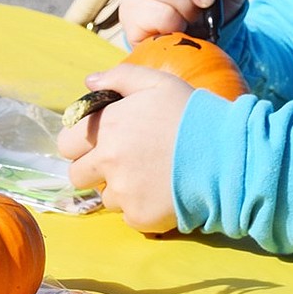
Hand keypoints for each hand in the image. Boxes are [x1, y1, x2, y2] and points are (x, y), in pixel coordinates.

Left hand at [57, 63, 192, 232]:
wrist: (226, 154)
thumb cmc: (192, 113)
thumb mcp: (158, 82)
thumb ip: (120, 77)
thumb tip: (88, 81)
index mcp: (108, 126)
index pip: (67, 142)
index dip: (80, 142)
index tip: (98, 142)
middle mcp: (108, 160)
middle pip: (77, 174)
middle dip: (93, 168)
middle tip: (121, 161)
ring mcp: (122, 192)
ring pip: (104, 196)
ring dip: (119, 188)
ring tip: (148, 175)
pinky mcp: (138, 216)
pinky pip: (128, 215)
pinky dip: (140, 206)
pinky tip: (161, 191)